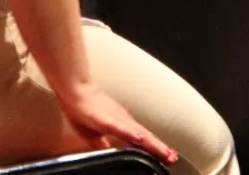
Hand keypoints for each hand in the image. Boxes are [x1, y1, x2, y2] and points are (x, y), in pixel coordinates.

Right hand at [57, 84, 178, 166]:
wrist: (75, 91)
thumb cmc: (84, 111)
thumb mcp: (94, 133)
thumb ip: (102, 144)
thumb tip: (107, 153)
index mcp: (122, 124)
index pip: (142, 140)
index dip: (155, 149)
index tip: (168, 157)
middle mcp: (124, 121)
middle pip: (145, 137)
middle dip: (160, 149)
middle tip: (173, 158)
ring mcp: (116, 119)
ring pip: (137, 133)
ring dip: (151, 143)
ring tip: (164, 152)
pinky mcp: (105, 119)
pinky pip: (119, 128)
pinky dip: (130, 134)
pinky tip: (139, 139)